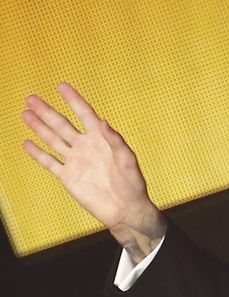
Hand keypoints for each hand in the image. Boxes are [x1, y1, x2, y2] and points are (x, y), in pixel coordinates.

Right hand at [22, 82, 165, 261]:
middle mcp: (86, 147)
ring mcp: (76, 161)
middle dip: (47, 112)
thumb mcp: (128, 160)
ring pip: (53, 140)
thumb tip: (102, 121)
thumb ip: (115, 140)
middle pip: (62, 125)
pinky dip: (38, 153)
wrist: (125, 210)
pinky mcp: (68, 177)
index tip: (62, 86)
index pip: (85, 115)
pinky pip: (49, 162)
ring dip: (39, 127)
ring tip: (26, 113)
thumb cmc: (133, 184)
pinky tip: (27, 143)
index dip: (74, 100)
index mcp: (101, 139)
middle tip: (31, 98)